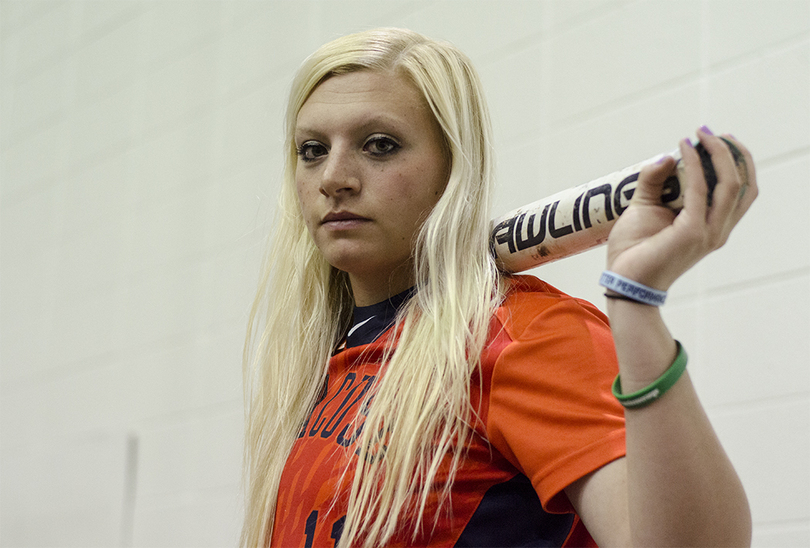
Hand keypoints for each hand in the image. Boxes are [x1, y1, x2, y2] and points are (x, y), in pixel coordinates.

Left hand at [606, 127, 756, 290]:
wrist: (624, 281)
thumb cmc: (634, 249)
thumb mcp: (644, 207)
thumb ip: (654, 182)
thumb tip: (666, 156)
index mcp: (712, 226)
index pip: (740, 190)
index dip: (736, 162)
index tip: (719, 139)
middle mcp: (717, 229)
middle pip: (742, 184)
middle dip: (732, 153)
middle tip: (711, 132)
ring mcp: (708, 232)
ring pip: (728, 184)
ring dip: (717, 153)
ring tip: (700, 134)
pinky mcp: (692, 232)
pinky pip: (698, 190)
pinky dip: (693, 165)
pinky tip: (682, 149)